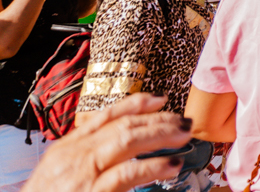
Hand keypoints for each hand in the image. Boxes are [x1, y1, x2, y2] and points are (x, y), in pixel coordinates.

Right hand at [22, 94, 189, 191]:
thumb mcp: (60, 175)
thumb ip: (87, 158)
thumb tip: (121, 149)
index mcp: (67, 149)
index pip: (105, 116)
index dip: (135, 104)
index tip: (160, 98)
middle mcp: (74, 156)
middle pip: (122, 125)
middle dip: (157, 120)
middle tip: (184, 120)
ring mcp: (82, 173)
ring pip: (127, 140)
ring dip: (160, 135)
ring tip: (183, 135)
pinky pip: (127, 173)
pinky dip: (153, 167)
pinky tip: (171, 165)